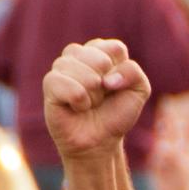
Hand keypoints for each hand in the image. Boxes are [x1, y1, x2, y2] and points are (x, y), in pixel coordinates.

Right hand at [43, 39, 150, 162]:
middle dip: (106, 85)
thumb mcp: (139, 91)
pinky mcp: (50, 83)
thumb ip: (133, 72)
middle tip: (101, 98)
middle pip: (100, 59)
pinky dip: (78, 100)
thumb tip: (106, 78)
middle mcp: (79, 55)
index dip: (120, 73)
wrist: (100, 141)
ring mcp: (61, 67)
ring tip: (89, 104)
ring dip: (93, 95)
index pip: (115, 49)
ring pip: (82, 70)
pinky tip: (78, 107)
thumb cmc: (116, 114)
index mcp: (100, 52)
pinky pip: (65, 83)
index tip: (116, 87)